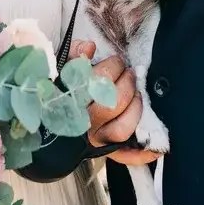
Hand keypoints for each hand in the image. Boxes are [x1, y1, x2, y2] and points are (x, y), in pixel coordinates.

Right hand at [66, 41, 157, 166]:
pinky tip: (156, 148)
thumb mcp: (61, 71)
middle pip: (114, 102)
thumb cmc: (60, 93)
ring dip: (136, 109)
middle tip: (130, 74)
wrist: (47, 128)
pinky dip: (142, 154)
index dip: (113, 67)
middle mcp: (84, 123)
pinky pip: (126, 157)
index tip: (117, 61)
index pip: (98, 82)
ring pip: (123, 128)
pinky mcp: (106, 152)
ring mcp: (96, 141)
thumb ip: (73, 57)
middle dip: (127, 83)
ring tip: (138, 95)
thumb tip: (89, 47)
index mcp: (72, 101)